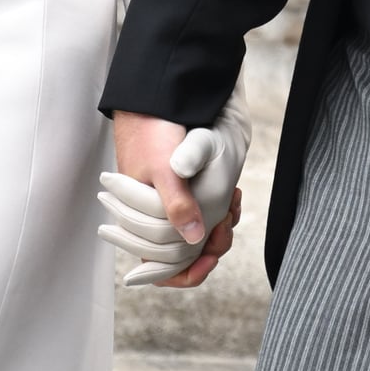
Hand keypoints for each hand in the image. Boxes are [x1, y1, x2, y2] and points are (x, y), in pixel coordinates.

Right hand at [103, 93, 249, 287]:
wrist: (157, 98)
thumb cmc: (152, 132)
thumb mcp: (165, 169)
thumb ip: (176, 205)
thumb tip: (194, 240)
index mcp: (137, 221)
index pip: (160, 268)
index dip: (187, 272)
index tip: (210, 255)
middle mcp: (151, 218)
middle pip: (185, 254)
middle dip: (211, 243)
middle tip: (227, 219)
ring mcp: (168, 205)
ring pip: (198, 235)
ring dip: (219, 226)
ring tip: (233, 202)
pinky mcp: (184, 193)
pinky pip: (204, 215)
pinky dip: (221, 211)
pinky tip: (232, 195)